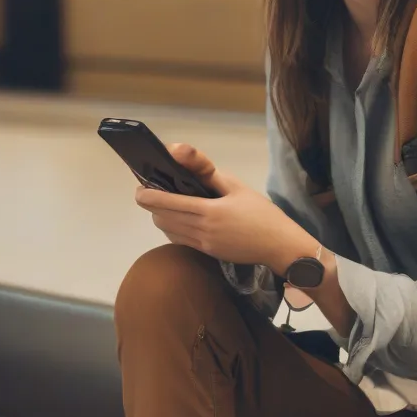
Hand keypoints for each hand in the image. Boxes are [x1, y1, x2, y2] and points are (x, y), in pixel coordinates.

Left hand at [134, 144, 313, 272]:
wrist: (277, 244)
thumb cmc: (261, 212)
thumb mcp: (238, 187)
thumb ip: (211, 175)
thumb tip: (187, 163)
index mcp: (209, 210)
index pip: (169, 203)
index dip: (150, 197)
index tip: (139, 190)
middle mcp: (202, 230)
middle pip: (163, 218)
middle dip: (152, 206)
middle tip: (148, 193)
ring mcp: (203, 244)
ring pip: (169, 231)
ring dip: (160, 218)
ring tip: (162, 205)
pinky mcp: (207, 253)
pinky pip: (180, 240)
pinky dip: (172, 229)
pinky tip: (177, 220)